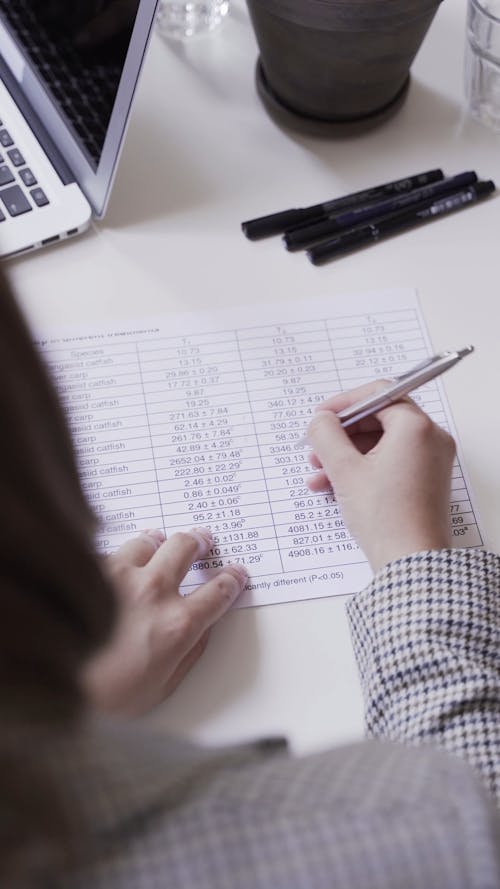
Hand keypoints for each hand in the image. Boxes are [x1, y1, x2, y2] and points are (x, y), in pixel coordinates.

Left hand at [82, 528, 247, 714]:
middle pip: (185, 548)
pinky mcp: (88, 571)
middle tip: (201, 540)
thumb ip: (188, 654)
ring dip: (157, 541)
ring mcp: (118, 577)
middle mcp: (152, 592)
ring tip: (158, 541)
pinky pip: (110, 551)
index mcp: (177, 625)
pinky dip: (119, 554)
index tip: (233, 574)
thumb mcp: (161, 688)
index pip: (218, 592)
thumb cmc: (104, 699)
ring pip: (147, 540)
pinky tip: (118, 559)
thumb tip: (202, 631)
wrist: (54, 686)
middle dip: (198, 542)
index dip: (231, 580)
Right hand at [306, 383, 455, 572]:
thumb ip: (326, 435)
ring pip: (381, 444)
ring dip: (346, 455)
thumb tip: (320, 420)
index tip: (320, 418)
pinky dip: (363, 469)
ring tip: (319, 475)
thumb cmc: (384, 517)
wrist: (410, 562)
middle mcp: (430, 439)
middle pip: (379, 420)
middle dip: (342, 435)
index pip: (377, 394)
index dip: (343, 404)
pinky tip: (334, 487)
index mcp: (416, 427)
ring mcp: (431, 461)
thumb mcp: (344, 470)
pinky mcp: (426, 481)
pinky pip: (390, 463)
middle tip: (316, 447)